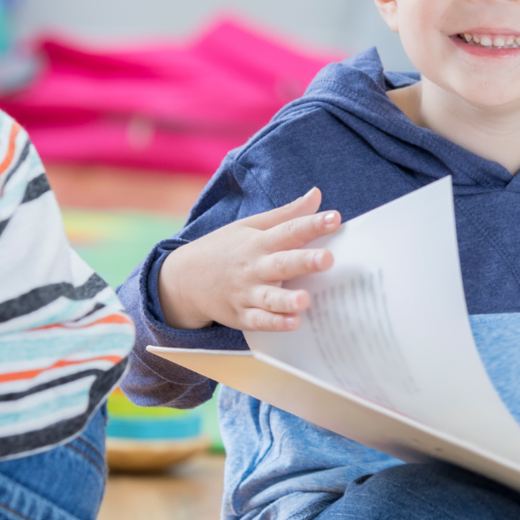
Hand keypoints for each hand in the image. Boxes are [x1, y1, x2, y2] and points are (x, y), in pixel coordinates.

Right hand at [157, 188, 339, 331]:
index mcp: (259, 242)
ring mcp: (246, 293)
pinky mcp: (241, 315)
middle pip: (282, 263)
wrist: (184, 279)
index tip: (334, 218)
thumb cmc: (226, 249)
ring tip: (305, 300)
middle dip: (304, 261)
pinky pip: (259, 321)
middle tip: (327, 259)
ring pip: (269, 297)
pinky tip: (293, 323)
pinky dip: (274, 323)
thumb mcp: (251, 226)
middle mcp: (254, 267)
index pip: (288, 230)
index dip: (312, 224)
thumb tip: (317, 195)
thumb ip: (287, 215)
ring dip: (287, 299)